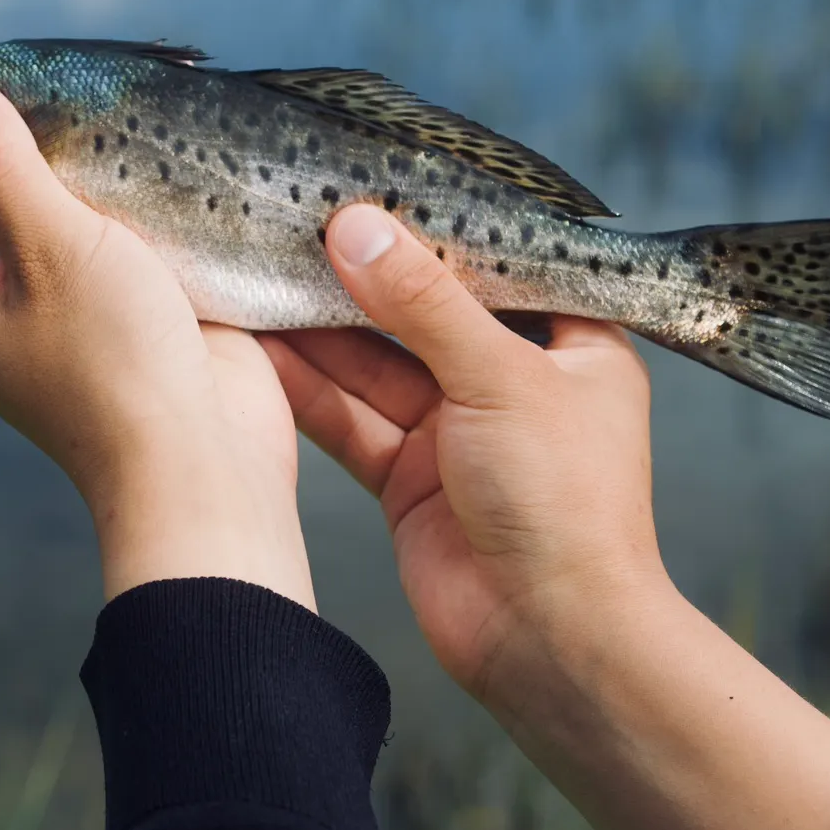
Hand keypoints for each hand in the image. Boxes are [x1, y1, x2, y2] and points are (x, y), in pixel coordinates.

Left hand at [0, 70, 313, 609]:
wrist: (208, 460)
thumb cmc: (113, 363)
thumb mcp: (51, 248)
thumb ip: (0, 169)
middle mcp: (1, 310)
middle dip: (18, 152)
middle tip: (38, 78)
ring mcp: (70, 314)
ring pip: (62, 223)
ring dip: (82, 177)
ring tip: (95, 99)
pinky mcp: (133, 312)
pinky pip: (120, 244)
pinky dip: (131, 204)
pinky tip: (149, 151)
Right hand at [264, 206, 829, 829]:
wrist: (552, 647)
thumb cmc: (566, 507)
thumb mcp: (500, 378)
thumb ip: (424, 300)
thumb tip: (357, 226)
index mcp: (570, 342)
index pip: (495, 262)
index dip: (433, 224)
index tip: (369, 182)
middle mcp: (512, 379)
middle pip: (423, 309)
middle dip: (360, 275)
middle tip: (292, 223)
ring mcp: (457, 429)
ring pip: (376, 363)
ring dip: (321, 328)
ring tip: (259, 271)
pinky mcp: (410, 476)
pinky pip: (351, 417)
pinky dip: (308, 388)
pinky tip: (259, 347)